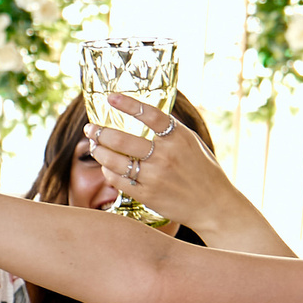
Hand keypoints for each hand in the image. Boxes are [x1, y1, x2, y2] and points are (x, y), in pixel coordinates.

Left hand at [80, 94, 239, 234]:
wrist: (212, 204)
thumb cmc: (203, 170)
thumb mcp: (192, 143)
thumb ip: (170, 131)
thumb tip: (145, 114)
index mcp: (178, 138)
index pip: (149, 114)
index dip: (128, 104)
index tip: (110, 98)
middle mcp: (165, 155)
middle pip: (122, 139)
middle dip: (100, 132)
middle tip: (89, 128)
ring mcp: (155, 176)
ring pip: (115, 161)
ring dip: (98, 151)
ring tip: (93, 146)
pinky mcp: (147, 194)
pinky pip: (118, 180)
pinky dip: (108, 171)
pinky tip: (105, 166)